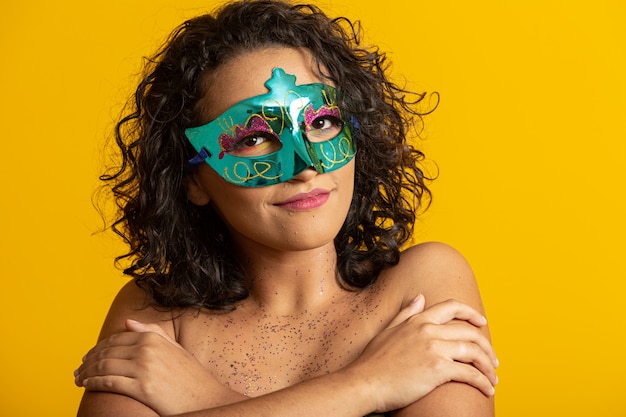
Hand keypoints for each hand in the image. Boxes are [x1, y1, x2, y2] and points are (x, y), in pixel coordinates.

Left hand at [74, 319, 244, 414]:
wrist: (206, 398)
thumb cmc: (191, 377)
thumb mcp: (175, 348)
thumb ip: (153, 332)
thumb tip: (128, 322)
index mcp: (154, 337)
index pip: (116, 339)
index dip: (98, 348)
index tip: (88, 357)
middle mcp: (148, 349)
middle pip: (107, 352)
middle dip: (88, 361)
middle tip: (78, 370)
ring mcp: (145, 368)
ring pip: (104, 367)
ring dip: (86, 373)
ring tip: (78, 379)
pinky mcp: (142, 387)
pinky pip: (110, 383)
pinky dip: (94, 383)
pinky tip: (87, 386)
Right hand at [347, 295, 497, 412]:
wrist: (365, 383)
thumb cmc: (373, 361)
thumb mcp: (388, 330)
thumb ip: (406, 313)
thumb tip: (421, 297)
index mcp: (418, 320)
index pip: (452, 307)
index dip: (471, 313)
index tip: (482, 322)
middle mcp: (428, 330)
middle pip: (470, 333)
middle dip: (486, 347)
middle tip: (492, 360)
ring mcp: (434, 348)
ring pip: (474, 352)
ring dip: (488, 366)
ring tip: (492, 378)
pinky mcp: (438, 369)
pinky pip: (470, 373)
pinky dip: (483, 381)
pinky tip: (487, 389)